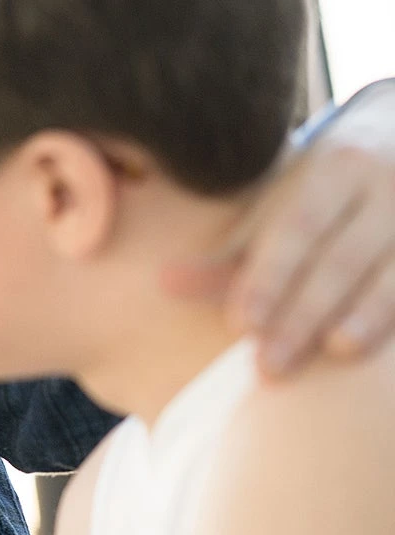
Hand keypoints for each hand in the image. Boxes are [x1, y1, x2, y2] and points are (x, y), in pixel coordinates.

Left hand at [163, 80, 394, 377]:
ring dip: (364, 315)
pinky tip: (378, 352)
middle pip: (341, 257)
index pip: (296, 228)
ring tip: (334, 352)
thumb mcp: (283, 203)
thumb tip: (164, 283)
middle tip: (267, 366)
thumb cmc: (329, 189)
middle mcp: (386, 187)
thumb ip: (231, 251)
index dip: (269, 277)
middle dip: (303, 313)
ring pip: (394, 274)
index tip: (241, 324)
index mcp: (333, 168)